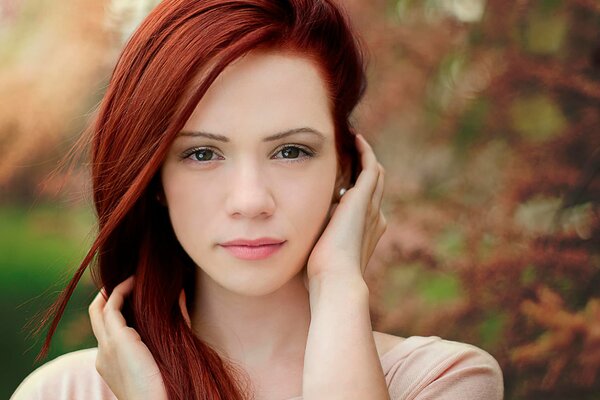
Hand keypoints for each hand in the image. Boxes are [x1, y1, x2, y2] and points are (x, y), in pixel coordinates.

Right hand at [89, 276, 189, 399]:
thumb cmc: (166, 383)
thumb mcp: (166, 346)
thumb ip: (174, 320)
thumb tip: (179, 291)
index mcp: (111, 360)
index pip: (106, 327)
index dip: (116, 307)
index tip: (132, 291)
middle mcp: (103, 353)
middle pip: (96, 314)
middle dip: (108, 294)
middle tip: (127, 278)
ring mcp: (106, 347)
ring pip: (100, 308)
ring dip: (115, 289)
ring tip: (132, 276)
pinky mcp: (116, 340)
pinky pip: (112, 307)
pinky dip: (121, 290)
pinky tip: (134, 281)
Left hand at [306, 133, 386, 281]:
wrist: (334, 278)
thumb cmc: (320, 274)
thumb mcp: (317, 253)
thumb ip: (311, 242)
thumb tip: (289, 239)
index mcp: (365, 231)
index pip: (364, 203)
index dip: (355, 188)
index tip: (342, 178)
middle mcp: (373, 217)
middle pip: (373, 185)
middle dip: (363, 168)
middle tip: (350, 151)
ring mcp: (370, 207)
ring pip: (375, 174)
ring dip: (365, 156)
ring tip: (353, 141)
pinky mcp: (363, 198)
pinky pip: (370, 167)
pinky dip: (365, 152)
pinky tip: (355, 139)